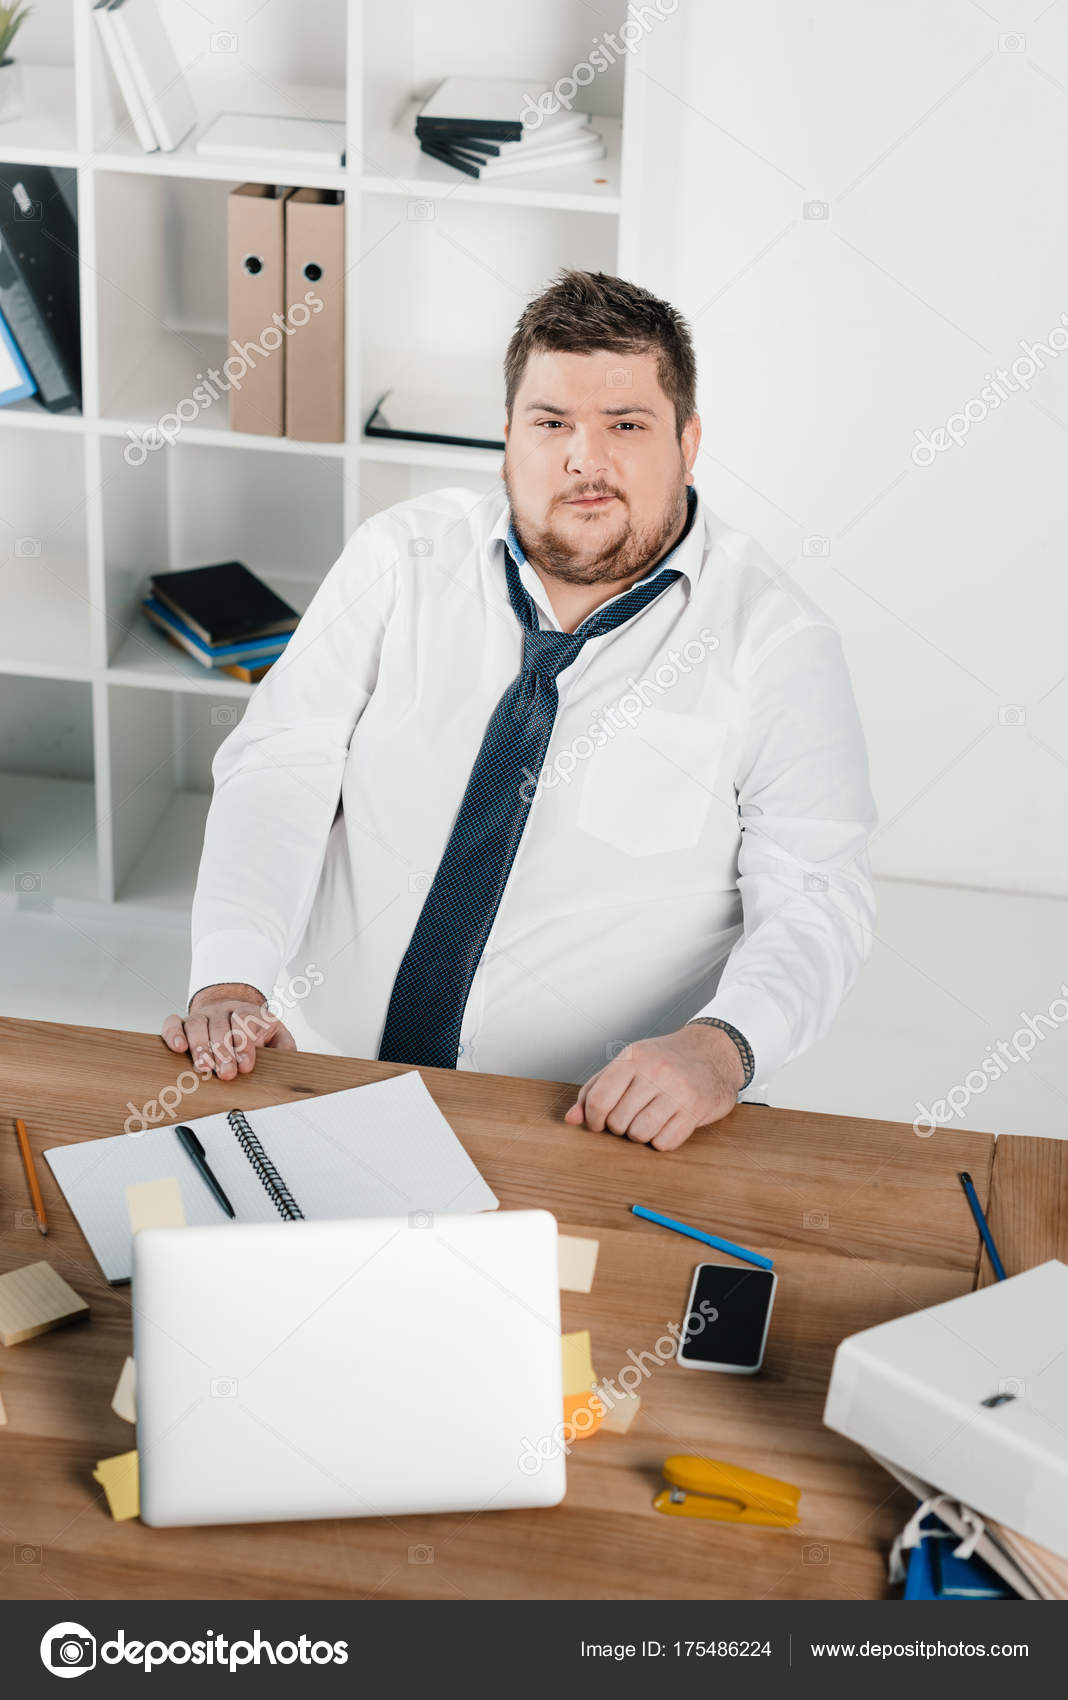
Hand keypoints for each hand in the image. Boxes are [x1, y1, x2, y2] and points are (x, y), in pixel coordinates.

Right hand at [161, 983, 296, 1080]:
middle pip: (220, 1026)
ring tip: (203, 1067)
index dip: (245, 1045)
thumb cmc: (254, 1030)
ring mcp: (203, 1016)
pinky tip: (178, 1047)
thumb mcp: (276, 1035)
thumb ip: (285, 1047)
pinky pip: (174, 1022)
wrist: (232, 1010)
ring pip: (197, 1025)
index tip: (246, 1066)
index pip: (245, 1022)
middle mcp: (224, 1012)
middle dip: (223, 1052)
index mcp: (249, 1013)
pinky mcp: (184, 1021)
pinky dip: (173, 1033)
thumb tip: (289, 1062)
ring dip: (200, 1047)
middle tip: (226, 1073)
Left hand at [564, 1024, 744, 1150]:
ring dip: (639, 1135)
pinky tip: (667, 1124)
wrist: (713, 1052)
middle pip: (617, 1122)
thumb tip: (571, 1119)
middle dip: (618, 1127)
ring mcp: (677, 1091)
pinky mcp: (695, 1110)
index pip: (598, 1100)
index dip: (592, 1120)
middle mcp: (655, 1072)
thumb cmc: (664, 1059)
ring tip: (647, 1120)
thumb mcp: (628, 1063)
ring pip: (639, 1134)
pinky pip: (664, 1143)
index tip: (598, 1123)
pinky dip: (661, 1140)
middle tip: (629, 1116)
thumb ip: (596, 1088)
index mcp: (633, 1057)